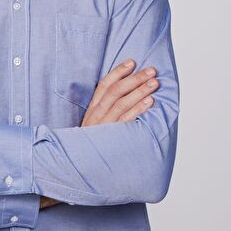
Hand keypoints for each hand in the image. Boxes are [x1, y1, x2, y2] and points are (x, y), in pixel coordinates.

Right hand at [40, 59, 158, 208]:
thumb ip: (104, 112)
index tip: (132, 62)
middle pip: (116, 91)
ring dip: (140, 90)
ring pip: (122, 103)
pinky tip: (150, 102)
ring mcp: (103, 127)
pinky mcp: (111, 138)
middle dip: (135, 78)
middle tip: (151, 70)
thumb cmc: (90, 147)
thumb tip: (123, 97)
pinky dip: (138, 109)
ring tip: (154, 82)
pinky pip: (126, 121)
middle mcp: (96, 116)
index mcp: (92, 110)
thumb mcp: (93, 127)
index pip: (104, 85)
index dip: (118, 72)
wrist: (75, 168)